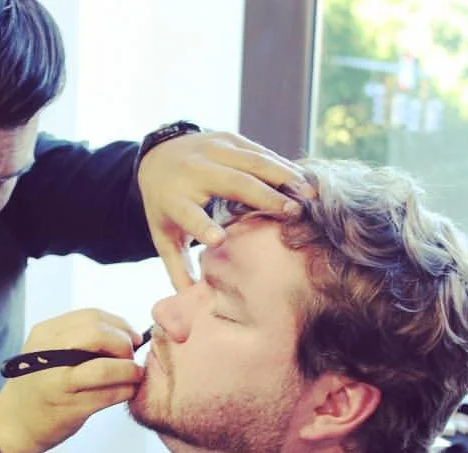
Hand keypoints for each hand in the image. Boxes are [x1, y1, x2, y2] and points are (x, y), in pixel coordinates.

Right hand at [0, 309, 144, 452]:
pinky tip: (127, 391)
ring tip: (134, 375)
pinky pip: (108, 394)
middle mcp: (48, 355)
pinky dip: (126, 390)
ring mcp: (58, 382)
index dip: (119, 324)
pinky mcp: (69, 407)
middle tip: (130, 356)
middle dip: (124, 344)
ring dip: (129, 370)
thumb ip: (75, 337)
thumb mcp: (45, 350)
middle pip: (99, 335)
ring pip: (106, 368)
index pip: (91, 317)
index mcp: (44, 334)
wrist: (14, 423)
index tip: (130, 336)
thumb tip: (122, 332)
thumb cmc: (38, 385)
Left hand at [137, 131, 313, 289]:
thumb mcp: (164, 235)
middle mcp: (192, 172)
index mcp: (173, 200)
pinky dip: (282, 164)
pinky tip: (303, 178)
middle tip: (294, 214)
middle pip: (232, 183)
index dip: (202, 228)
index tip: (219, 241)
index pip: (188, 215)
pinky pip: (258, 150)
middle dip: (265, 197)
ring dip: (284, 177)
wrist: (157, 158)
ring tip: (310, 195)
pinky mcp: (227, 138)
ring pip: (252, 161)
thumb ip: (177, 266)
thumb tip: (190, 299)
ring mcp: (211, 150)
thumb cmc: (165, 206)